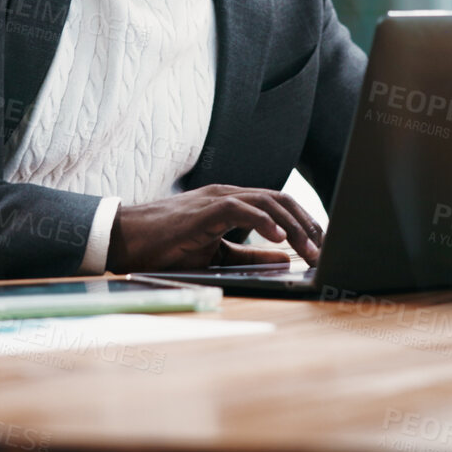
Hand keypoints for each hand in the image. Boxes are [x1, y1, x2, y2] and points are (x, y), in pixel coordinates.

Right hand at [107, 184, 321, 272]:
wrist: (127, 239)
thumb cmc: (166, 246)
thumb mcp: (217, 254)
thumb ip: (250, 254)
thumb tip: (284, 257)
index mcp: (232, 203)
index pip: (279, 205)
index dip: (304, 223)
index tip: (322, 245)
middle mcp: (228, 195)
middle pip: (281, 200)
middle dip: (307, 225)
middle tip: (324, 251)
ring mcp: (217, 199)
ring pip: (268, 202)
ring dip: (293, 227)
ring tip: (309, 249)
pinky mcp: (205, 209)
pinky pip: (242, 209)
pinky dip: (265, 222)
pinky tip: (280, 240)